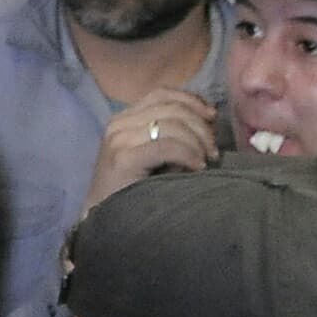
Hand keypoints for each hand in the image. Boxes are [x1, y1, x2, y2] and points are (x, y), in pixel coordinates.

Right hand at [80, 85, 222, 209]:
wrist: (103, 222)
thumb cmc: (133, 191)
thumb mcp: (153, 154)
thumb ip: (171, 134)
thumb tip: (208, 122)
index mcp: (124, 118)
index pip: (162, 94)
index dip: (192, 101)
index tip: (213, 118)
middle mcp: (119, 123)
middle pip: (173, 109)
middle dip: (201, 127)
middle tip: (214, 152)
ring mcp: (119, 139)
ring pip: (172, 124)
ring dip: (198, 142)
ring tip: (206, 162)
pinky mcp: (123, 158)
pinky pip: (166, 145)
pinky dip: (188, 153)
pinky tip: (197, 167)